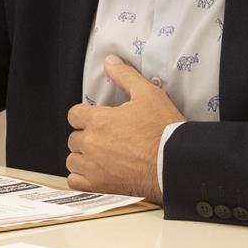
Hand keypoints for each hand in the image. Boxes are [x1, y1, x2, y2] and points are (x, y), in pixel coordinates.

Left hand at [64, 54, 186, 200]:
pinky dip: (82, 179)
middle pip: (73, 138)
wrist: (175, 163)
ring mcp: (94, 166)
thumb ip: (125, 76)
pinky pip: (76, 182)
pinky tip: (95, 173)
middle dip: (86, 137)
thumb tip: (110, 61)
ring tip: (99, 156)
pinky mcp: (100, 186)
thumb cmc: (163, 130)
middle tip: (104, 139)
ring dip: (82, 157)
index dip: (84, 116)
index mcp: (99, 120)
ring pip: (72, 160)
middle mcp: (92, 143)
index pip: (74, 115)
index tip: (95, 120)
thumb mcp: (147, 94)